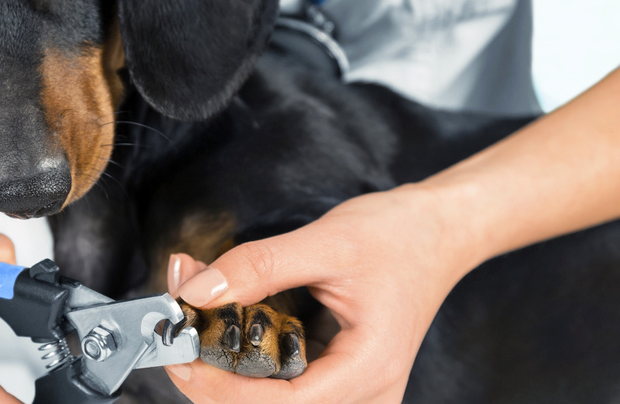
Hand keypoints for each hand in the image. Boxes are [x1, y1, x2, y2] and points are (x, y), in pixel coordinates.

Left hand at [163, 187, 477, 403]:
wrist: (439, 231)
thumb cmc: (399, 236)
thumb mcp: (325, 241)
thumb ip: (258, 268)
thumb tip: (198, 292)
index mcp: (368, 369)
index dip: (222, 390)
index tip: (182, 358)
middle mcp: (366, 394)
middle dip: (216, 378)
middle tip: (181, 329)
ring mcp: (355, 391)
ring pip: (274, 402)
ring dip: (227, 367)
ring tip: (200, 317)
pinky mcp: (340, 378)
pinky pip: (284, 384)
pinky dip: (247, 356)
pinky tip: (227, 320)